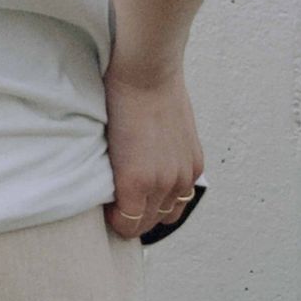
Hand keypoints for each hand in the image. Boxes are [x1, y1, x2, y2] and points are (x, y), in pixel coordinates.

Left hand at [104, 68, 203, 240]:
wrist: (147, 74)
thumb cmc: (119, 103)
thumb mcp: (105, 147)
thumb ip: (113, 178)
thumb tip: (113, 196)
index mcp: (135, 182)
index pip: (128, 226)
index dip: (116, 221)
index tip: (108, 208)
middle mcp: (163, 184)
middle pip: (149, 223)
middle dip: (133, 217)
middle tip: (121, 201)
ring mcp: (182, 174)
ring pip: (170, 213)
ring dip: (155, 209)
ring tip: (141, 194)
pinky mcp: (195, 162)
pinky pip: (185, 195)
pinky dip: (172, 194)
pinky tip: (159, 180)